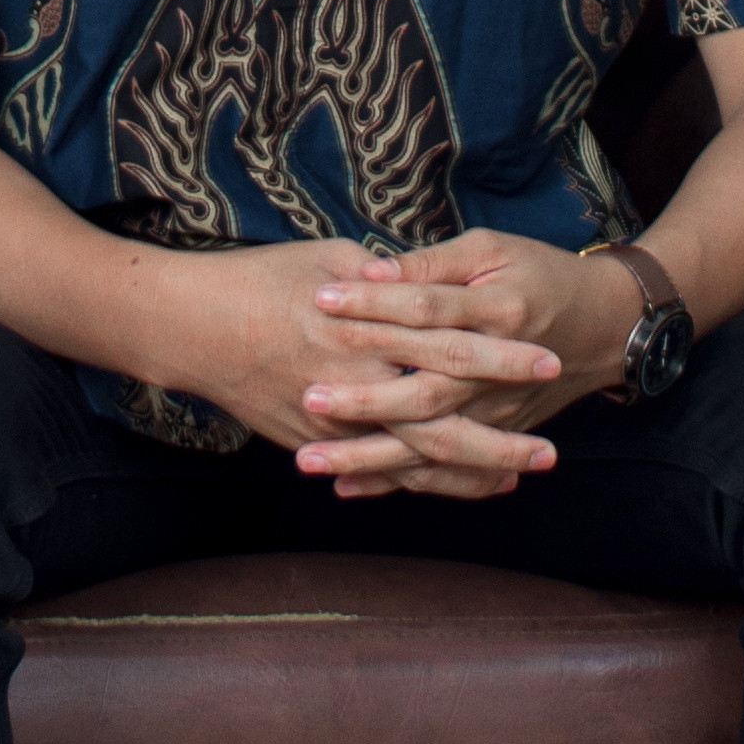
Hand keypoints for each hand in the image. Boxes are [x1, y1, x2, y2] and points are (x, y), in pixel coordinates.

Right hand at [141, 241, 565, 504]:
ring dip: (468, 471)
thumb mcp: (329, 257)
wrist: (191, 326)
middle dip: (498, 437)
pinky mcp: (314, 442)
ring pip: (412, 458)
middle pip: (440, 416)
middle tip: (552, 451)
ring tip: (518, 477)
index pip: (449, 343)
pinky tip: (457, 485)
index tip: (548, 360)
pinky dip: (420, 480)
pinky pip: (377, 469)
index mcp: (365, 325)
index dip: (500, 356)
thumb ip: (386, 275)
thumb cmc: (261, 279)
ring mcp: (333, 421)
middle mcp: (354, 380)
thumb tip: (428, 277)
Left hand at [300, 234, 637, 499]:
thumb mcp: (492, 251)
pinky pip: (444, 470)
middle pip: (426, 392)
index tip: (321, 299)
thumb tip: (373, 270)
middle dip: (365, 400)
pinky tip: (346, 486)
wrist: (602, 326)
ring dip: (370, 457)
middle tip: (308, 398)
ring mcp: (497, 412)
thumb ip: (433, 264)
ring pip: (430, 444)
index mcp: (499, 313)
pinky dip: (397, 482)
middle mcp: (498, 373)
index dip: (375, 303)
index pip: (427, 310)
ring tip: (309, 459)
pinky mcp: (493, 435)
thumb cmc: (539, 275)